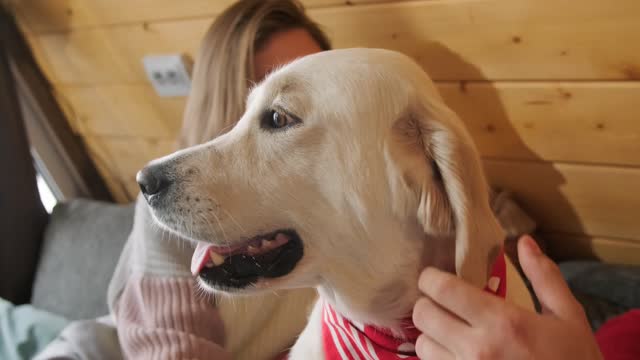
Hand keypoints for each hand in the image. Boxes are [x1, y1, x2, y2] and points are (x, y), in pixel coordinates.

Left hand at [412, 235, 601, 359]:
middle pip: (423, 315)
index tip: (434, 276)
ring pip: (422, 345)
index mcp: (502, 322)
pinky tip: (456, 354)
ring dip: (431, 334)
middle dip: (428, 303)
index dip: (430, 278)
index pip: (442, 289)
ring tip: (450, 332)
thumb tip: (524, 241)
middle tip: (442, 303)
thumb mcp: (568, 317)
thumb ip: (545, 277)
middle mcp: (478, 349)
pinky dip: (439, 357)